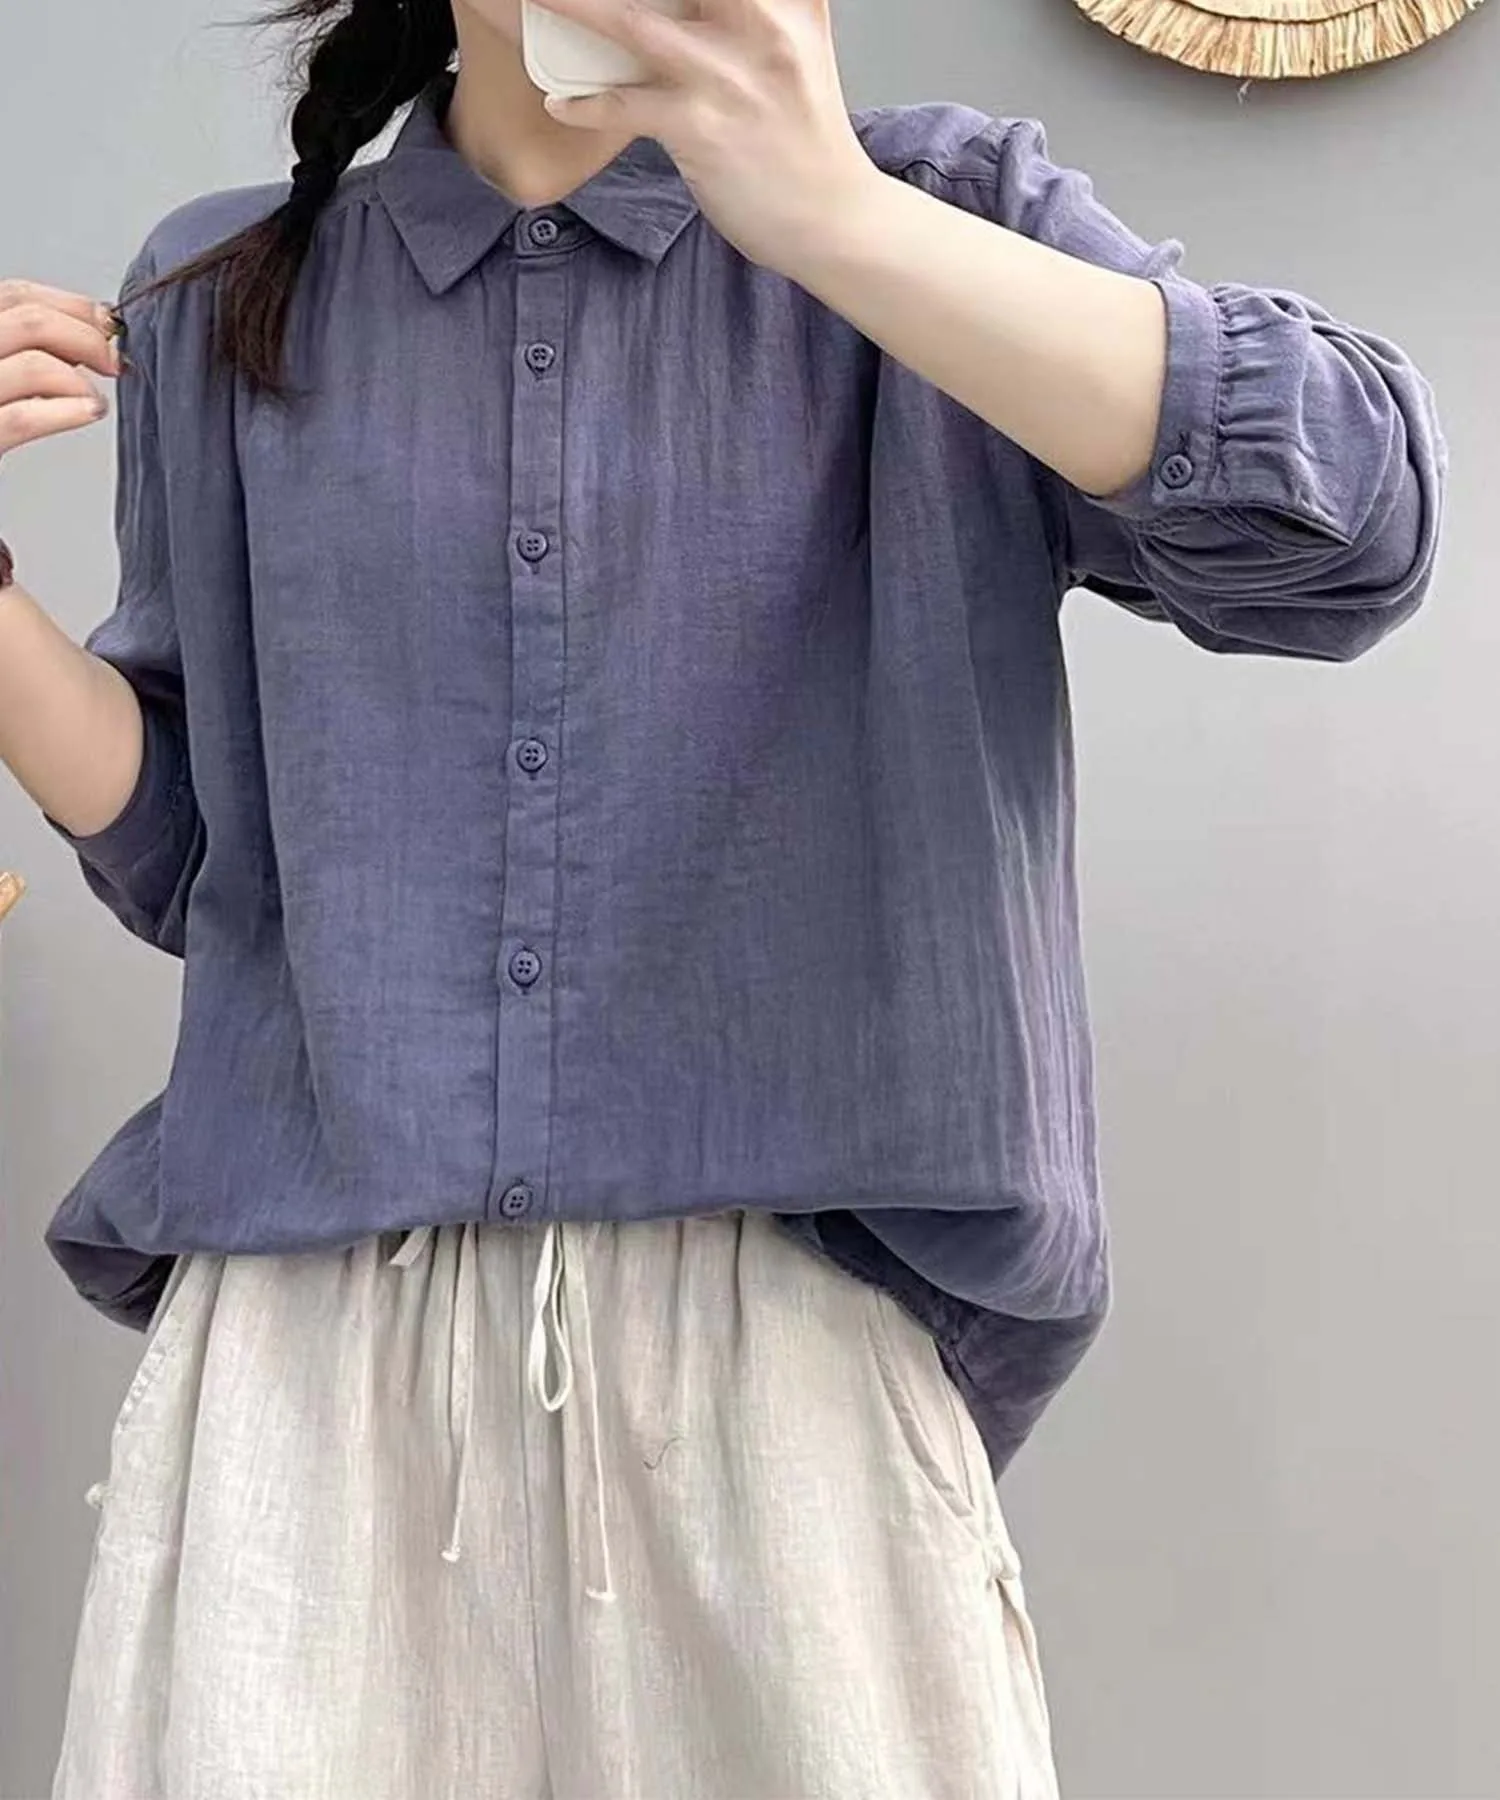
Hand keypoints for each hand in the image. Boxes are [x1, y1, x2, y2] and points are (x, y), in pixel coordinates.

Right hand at [0, 280, 122, 461]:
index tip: (105, 322)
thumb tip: (84, 340)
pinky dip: (69, 412)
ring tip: (93, 399)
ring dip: (81, 380)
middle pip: (31, 321)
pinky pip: (25, 419)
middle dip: (87, 337)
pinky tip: (90, 411)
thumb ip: (25, 349)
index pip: (16, 295)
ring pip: (35, 364)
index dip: (71, 305)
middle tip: (112, 361)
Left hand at [532, 0, 881, 273]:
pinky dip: (586, 106)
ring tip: (534, 1)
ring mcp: (729, 76)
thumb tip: (696, 6)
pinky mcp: (703, 128)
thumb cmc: (806, 145)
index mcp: (787, 0)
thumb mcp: (799, 52)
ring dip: (573, 7)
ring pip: (633, 24)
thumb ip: (759, 12)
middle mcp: (762, 24)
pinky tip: (563, 103)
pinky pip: (626, 105)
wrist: (836, 221)